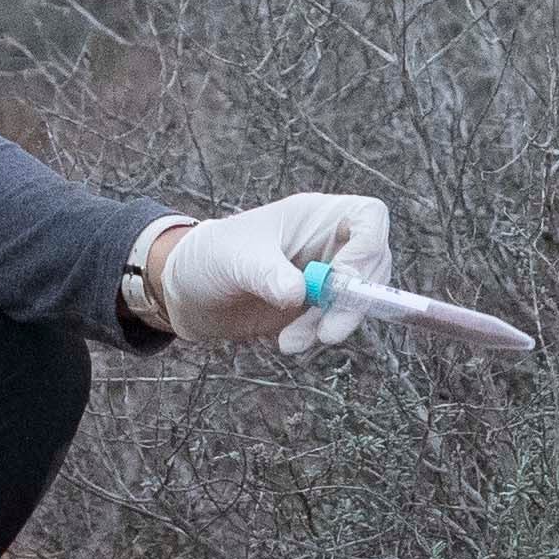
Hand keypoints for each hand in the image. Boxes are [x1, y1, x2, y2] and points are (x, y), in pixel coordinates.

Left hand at [136, 193, 397, 349]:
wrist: (185, 292)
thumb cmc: (208, 256)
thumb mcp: (234, 259)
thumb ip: (267, 273)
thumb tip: (298, 295)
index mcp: (315, 215)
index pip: (369, 218)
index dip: (370, 245)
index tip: (347, 277)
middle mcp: (328, 243)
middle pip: (372, 266)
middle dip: (355, 301)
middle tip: (329, 331)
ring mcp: (325, 277)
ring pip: (357, 300)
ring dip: (332, 324)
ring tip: (290, 342)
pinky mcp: (315, 308)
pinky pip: (334, 322)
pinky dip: (316, 336)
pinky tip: (286, 343)